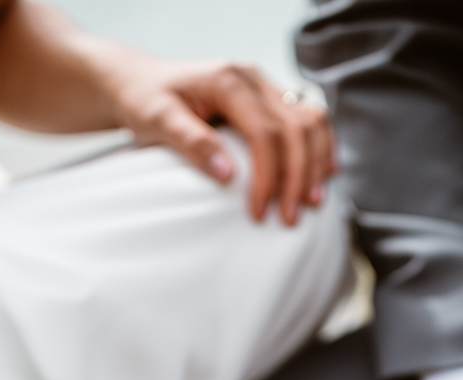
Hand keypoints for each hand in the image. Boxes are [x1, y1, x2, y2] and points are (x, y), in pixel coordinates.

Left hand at [103, 58, 335, 224]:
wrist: (140, 81)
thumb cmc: (145, 101)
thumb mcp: (156, 120)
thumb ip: (192, 142)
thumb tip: (228, 176)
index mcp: (228, 81)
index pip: (265, 132)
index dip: (268, 176)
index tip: (259, 214)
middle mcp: (253, 78)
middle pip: (296, 128)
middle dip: (297, 177)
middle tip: (291, 219)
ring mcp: (265, 86)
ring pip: (312, 121)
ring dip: (317, 162)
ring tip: (314, 202)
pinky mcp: (270, 97)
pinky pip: (309, 119)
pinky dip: (320, 147)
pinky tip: (322, 175)